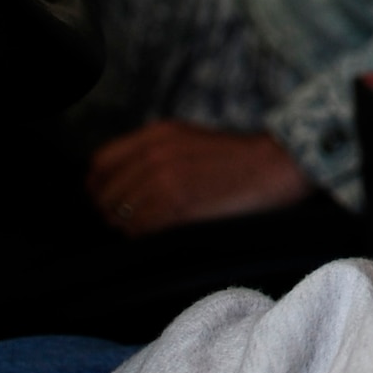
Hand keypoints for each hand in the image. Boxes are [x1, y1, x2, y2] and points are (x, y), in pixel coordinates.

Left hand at [86, 124, 313, 235]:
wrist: (273, 165)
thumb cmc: (236, 160)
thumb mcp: (188, 141)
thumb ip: (154, 155)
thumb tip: (123, 186)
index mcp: (155, 135)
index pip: (100, 165)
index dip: (99, 188)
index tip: (109, 203)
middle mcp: (154, 154)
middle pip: (106, 194)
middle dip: (115, 213)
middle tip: (135, 223)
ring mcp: (164, 179)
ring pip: (122, 216)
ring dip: (133, 228)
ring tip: (157, 229)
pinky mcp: (177, 204)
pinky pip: (143, 230)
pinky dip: (149, 237)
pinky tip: (169, 233)